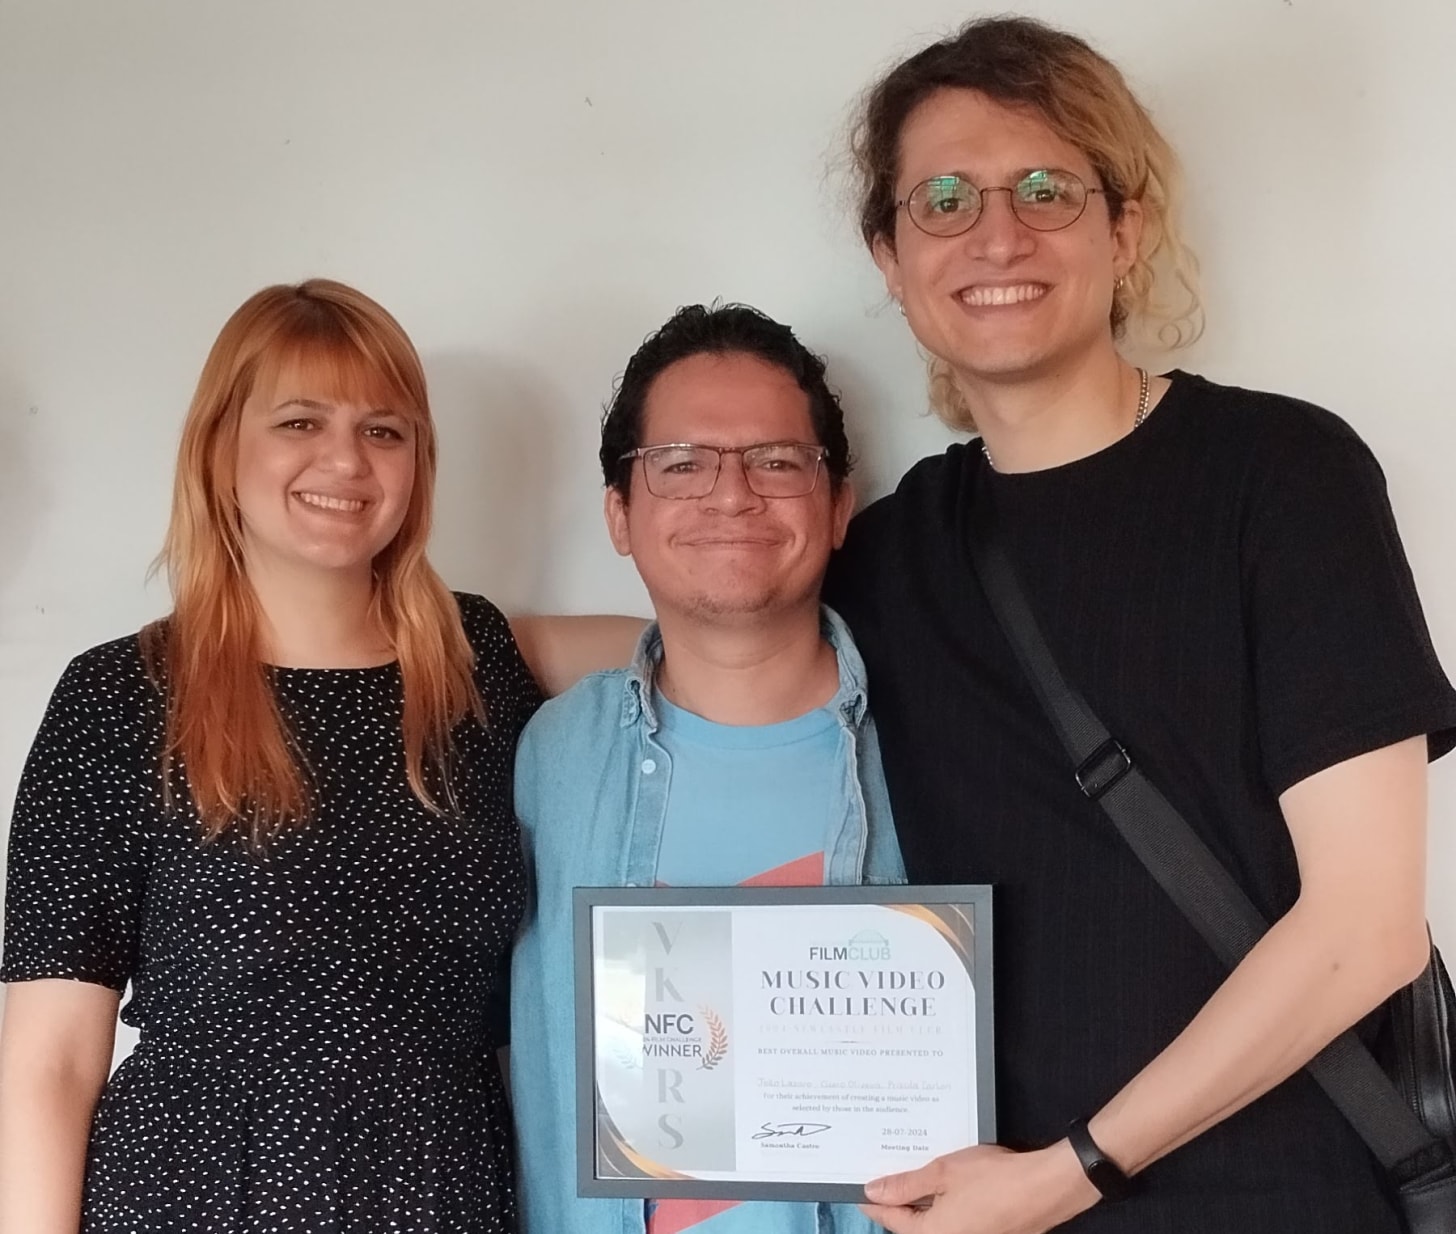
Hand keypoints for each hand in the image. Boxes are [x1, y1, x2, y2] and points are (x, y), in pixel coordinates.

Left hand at [861, 1140, 1101, 1233]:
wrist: (1045, 1187)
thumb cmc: (994, 1178)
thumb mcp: (943, 1173)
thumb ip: (905, 1184)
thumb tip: (873, 1191)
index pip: (893, 1220)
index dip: (875, 1202)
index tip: (860, 1189)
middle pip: (912, 1226)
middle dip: (898, 1202)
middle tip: (884, 1177)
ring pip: (933, 1223)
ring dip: (922, 1202)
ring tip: (911, 1174)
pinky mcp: (987, 1233)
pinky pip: (953, 1221)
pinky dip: (942, 1204)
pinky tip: (942, 1183)